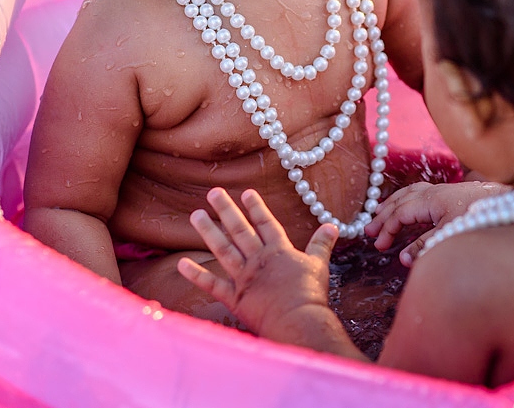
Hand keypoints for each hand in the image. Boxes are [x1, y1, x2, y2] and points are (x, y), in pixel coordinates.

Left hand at [177, 188, 338, 337]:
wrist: (298, 321)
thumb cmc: (310, 295)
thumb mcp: (319, 265)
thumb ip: (321, 244)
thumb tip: (332, 225)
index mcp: (278, 252)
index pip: (266, 223)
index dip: (256, 207)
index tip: (246, 192)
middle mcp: (258, 260)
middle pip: (240, 230)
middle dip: (227, 210)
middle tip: (213, 192)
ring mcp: (243, 278)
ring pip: (223, 250)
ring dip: (209, 232)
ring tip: (195, 215)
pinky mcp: (234, 298)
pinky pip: (211, 284)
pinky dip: (196, 274)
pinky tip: (181, 263)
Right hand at [365, 181, 510, 265]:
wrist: (511, 204)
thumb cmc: (481, 218)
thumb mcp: (451, 234)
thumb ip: (426, 246)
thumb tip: (403, 258)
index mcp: (432, 199)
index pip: (401, 213)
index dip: (387, 229)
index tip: (379, 245)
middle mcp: (435, 191)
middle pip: (401, 200)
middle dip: (384, 215)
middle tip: (369, 231)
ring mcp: (444, 190)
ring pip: (410, 193)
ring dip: (394, 203)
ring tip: (380, 213)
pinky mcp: (453, 193)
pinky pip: (421, 192)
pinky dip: (408, 199)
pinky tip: (409, 206)